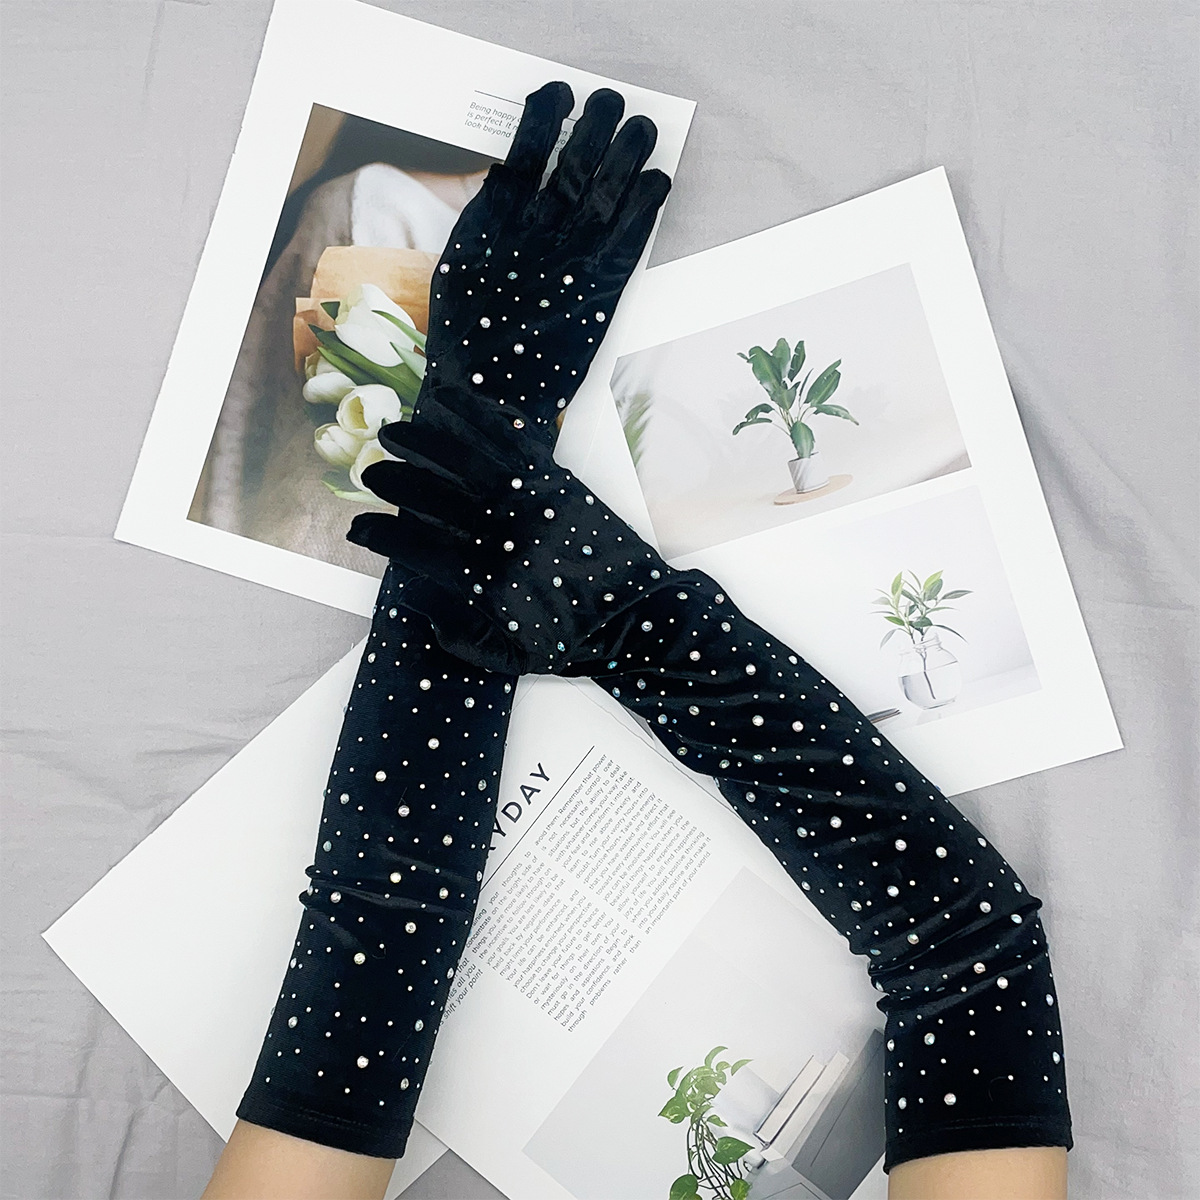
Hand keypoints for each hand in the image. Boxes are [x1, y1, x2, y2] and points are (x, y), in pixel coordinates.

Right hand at [348, 393, 692, 674]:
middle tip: (370, 472)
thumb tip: (418, 606)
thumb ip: (460, 639)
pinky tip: (455, 402)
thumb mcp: (514, 659)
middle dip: (395, 481)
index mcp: (488, 581)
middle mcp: (506, 535)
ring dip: (427, 439)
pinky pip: (517, 440)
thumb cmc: (577, 642)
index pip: (417, 549)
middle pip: (433, 496)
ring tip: (397, 427)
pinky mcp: (561, 481)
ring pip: (469, 459)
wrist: (640, 618)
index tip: (358, 528)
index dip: (381, 536)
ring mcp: (534, 502)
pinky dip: (485, 417)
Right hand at [417, 81, 669, 442]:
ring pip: (606, 192)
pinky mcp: (601, 293)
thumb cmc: (469, 345)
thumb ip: (484, 226)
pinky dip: (647, 205)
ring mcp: (570, 264)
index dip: (541, 120)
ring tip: (640, 127)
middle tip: (608, 101)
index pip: (521, 157)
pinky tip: (658, 179)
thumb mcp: (459, 274)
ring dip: (627, 153)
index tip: (556, 94)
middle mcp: (532, 239)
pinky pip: (631, 236)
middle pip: (570, 166)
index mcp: (490, 229)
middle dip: (592, 126)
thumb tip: (510, 182)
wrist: (490, 406)